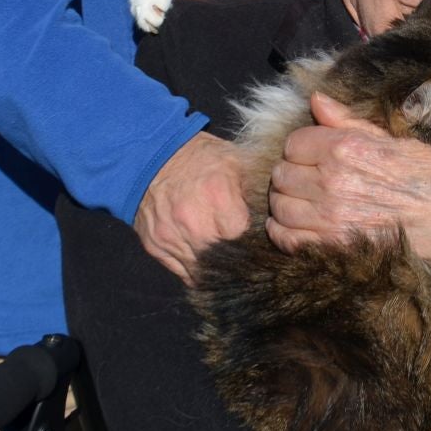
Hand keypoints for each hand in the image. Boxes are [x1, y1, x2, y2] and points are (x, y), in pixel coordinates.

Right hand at [133, 131, 250, 283]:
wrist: (152, 156)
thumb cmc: (200, 158)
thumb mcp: (234, 162)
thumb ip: (256, 190)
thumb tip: (279, 216)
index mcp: (218, 198)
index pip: (245, 239)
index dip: (253, 242)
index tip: (258, 241)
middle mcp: (194, 222)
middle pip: (226, 260)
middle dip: (238, 260)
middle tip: (246, 257)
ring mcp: (172, 236)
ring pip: (203, 273)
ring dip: (218, 271)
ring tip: (229, 263)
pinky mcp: (156, 246)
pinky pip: (182, 274)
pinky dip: (197, 271)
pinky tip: (208, 263)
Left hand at [267, 94, 430, 286]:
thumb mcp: (396, 140)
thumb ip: (348, 123)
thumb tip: (316, 99)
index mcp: (346, 148)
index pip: (293, 143)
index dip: (303, 148)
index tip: (315, 155)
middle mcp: (333, 182)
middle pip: (282, 174)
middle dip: (293, 174)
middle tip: (310, 179)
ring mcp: (331, 219)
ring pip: (279, 207)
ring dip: (287, 203)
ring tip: (305, 202)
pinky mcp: (335, 248)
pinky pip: (286, 239)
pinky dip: (285, 232)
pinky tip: (301, 225)